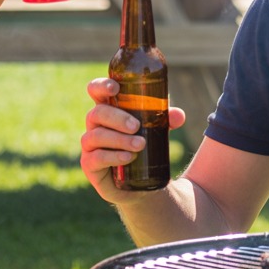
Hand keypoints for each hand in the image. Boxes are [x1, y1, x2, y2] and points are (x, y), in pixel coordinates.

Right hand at [80, 77, 186, 203]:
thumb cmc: (146, 148)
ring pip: (96, 136)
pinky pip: (96, 158)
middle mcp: (95, 126)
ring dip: (119, 139)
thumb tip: (179, 116)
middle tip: (136, 126)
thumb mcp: (158, 131)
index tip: (115, 88)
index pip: (96, 92)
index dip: (101, 86)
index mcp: (108, 110)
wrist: (143, 183)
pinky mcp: (90, 166)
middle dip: (117, 117)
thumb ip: (168, 120)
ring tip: (140, 145)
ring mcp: (90, 146)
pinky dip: (112, 156)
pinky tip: (128, 158)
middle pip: (97, 113)